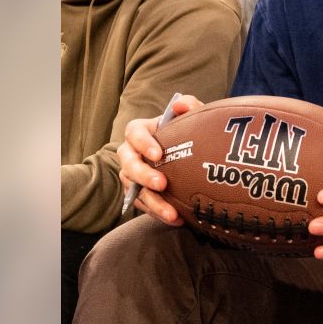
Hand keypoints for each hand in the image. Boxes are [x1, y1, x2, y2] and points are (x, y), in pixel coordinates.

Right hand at [117, 94, 205, 225]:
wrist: (192, 157)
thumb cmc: (190, 132)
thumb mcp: (194, 117)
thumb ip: (191, 106)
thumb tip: (181, 104)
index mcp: (142, 131)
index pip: (134, 132)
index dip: (143, 143)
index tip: (158, 154)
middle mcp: (132, 153)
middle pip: (127, 164)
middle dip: (143, 175)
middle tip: (162, 184)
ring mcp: (132, 175)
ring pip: (133, 189)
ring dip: (152, 202)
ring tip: (171, 213)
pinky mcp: (138, 193)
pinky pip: (143, 205)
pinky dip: (157, 213)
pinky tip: (177, 219)